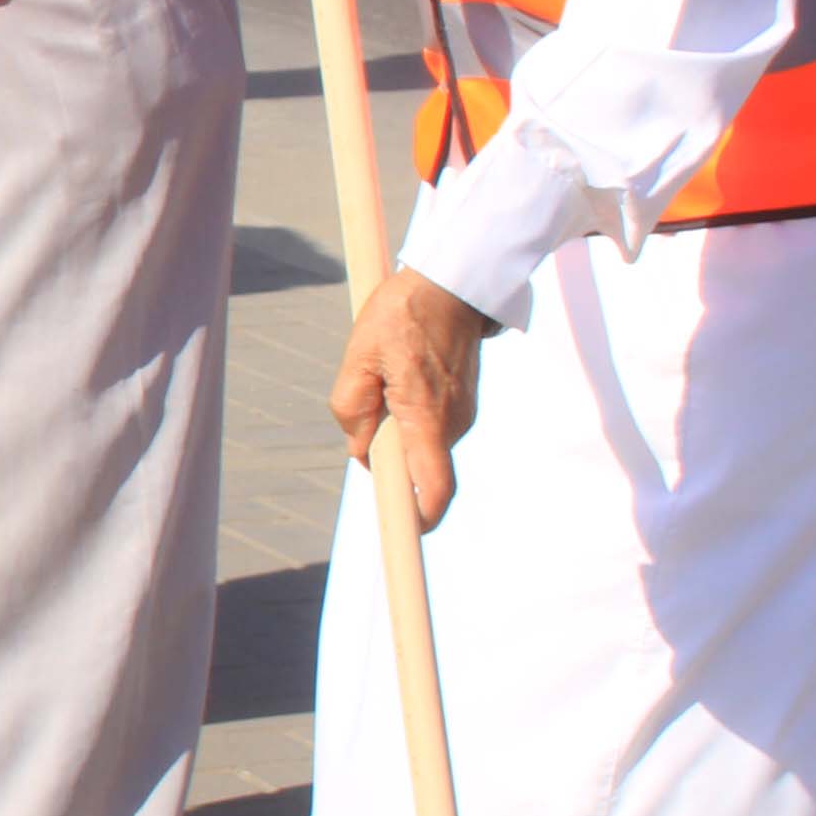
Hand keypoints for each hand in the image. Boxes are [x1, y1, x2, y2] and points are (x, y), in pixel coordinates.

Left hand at [329, 268, 489, 531]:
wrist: (453, 281)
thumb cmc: (403, 314)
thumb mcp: (359, 356)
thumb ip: (352, 409)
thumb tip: (362, 451)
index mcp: (427, 420)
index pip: (434, 491)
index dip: (420, 522)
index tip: (404, 534)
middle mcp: (453, 424)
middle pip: (417, 468)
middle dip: (388, 454)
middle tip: (373, 399)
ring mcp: (463, 414)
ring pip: (420, 444)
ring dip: (397, 426)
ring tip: (388, 374)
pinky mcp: (464, 403)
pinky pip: (429, 425)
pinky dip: (410, 414)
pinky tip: (402, 373)